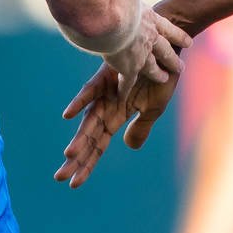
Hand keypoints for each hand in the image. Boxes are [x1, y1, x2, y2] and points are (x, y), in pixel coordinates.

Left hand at [55, 62, 181, 186]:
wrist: (171, 47)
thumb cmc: (163, 75)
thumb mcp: (155, 108)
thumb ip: (141, 127)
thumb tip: (129, 147)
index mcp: (117, 116)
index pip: (99, 145)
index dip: (87, 164)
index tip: (73, 185)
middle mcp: (107, 106)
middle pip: (89, 137)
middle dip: (76, 158)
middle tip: (60, 177)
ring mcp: (106, 91)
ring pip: (89, 118)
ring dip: (80, 137)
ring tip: (69, 155)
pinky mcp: (107, 74)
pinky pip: (92, 89)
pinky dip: (81, 101)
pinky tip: (69, 114)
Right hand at [106, 7, 191, 90]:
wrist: (112, 13)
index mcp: (150, 17)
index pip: (169, 28)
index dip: (178, 36)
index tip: (189, 42)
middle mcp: (150, 36)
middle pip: (166, 49)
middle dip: (173, 58)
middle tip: (181, 66)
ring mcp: (142, 52)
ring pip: (152, 67)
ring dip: (158, 73)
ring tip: (164, 79)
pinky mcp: (129, 66)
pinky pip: (128, 80)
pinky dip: (124, 88)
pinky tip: (123, 96)